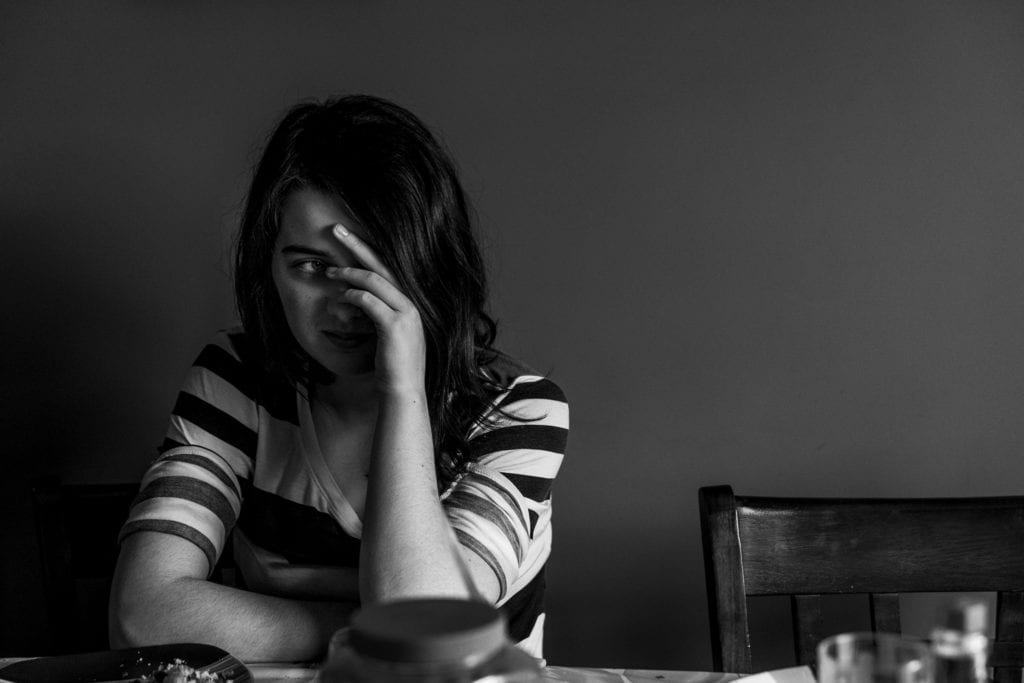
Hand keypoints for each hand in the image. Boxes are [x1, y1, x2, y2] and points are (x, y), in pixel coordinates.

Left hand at [325, 224, 426, 395]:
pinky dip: (351, 297)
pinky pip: (368, 301)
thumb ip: (372, 314)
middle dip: (357, 245)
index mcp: (410, 304)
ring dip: (348, 273)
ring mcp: (406, 313)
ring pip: (373, 280)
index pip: (388, 269)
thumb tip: (350, 299)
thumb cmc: (392, 367)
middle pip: (383, 264)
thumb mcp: (383, 334)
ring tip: (330, 271)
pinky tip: (338, 300)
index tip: (349, 237)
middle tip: (336, 228)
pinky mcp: (394, 325)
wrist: (404, 392)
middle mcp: (411, 303)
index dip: (368, 251)